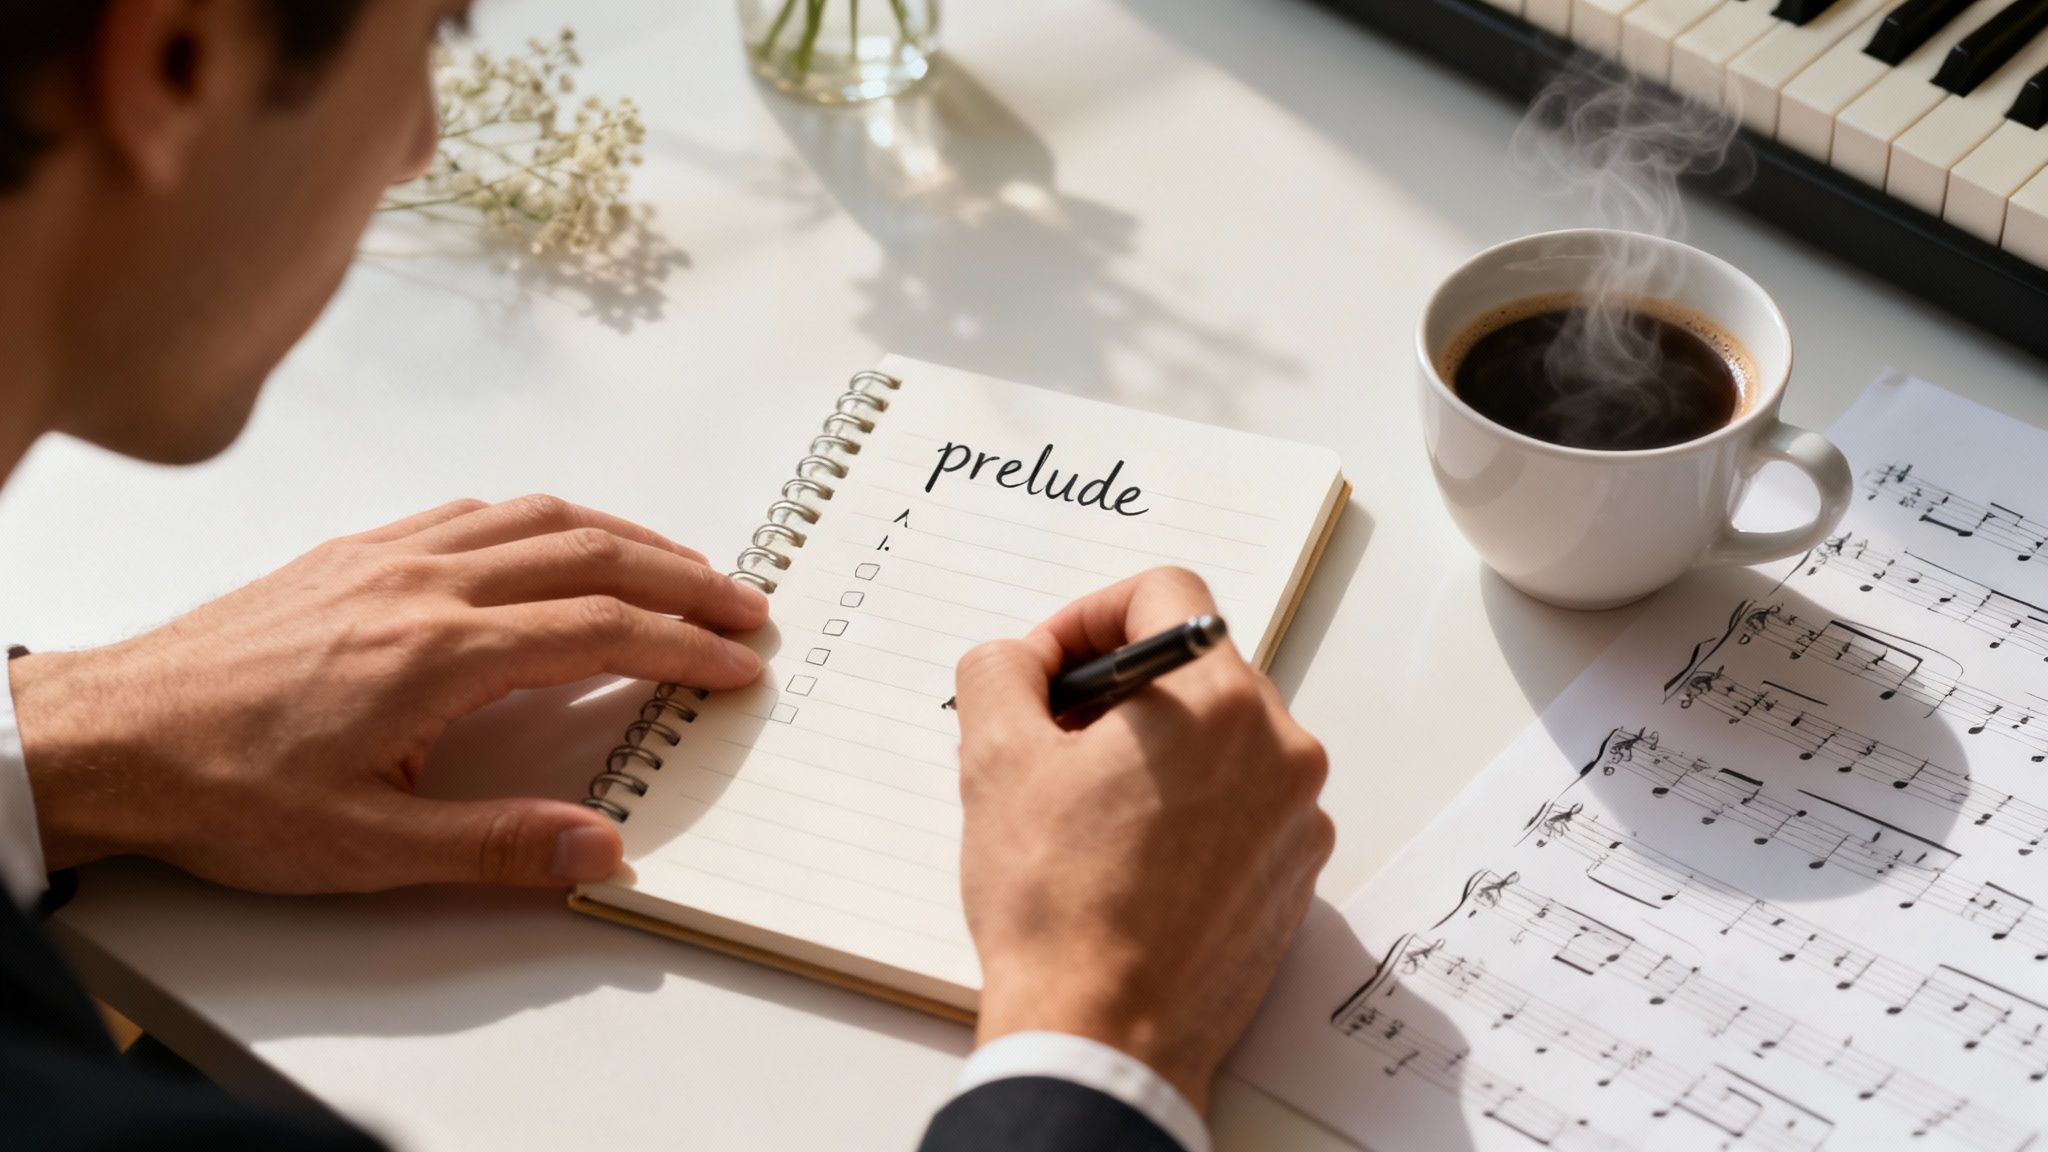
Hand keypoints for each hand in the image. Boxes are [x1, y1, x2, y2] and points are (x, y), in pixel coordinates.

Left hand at [10, 496, 767, 892]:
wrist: (110, 737)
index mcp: (439, 654)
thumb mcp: (364, 848)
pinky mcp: (352, 553)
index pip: (598, 631)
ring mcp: (386, 558)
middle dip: (683, 577)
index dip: (682, 647)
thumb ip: (496, 847)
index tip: (737, 664)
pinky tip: (554, 540)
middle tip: (744, 604)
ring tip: (679, 564)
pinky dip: (542, 518)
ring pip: (535, 516)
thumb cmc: (224, 791)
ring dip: (623, 534)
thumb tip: (603, 846)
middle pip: (588, 554)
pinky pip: (473, 511)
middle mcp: (423, 585)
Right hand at [953, 567, 1333, 1113]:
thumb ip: (1001, 670)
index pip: (1165, 594)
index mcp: (1216, 701)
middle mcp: (1279, 748)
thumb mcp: (995, 760)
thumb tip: (1021, 660)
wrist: (1107, 1036)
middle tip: (1053, 739)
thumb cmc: (1058, 906)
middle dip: (1118, 689)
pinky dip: (1190, 806)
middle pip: (1195, 667)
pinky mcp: (1295, 875)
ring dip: (1154, 748)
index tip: (1050, 667)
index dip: (1089, 616)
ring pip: (1221, 738)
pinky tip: (1129, 855)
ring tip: (1086, 808)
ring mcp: (1297, 816)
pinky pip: (1243, 804)